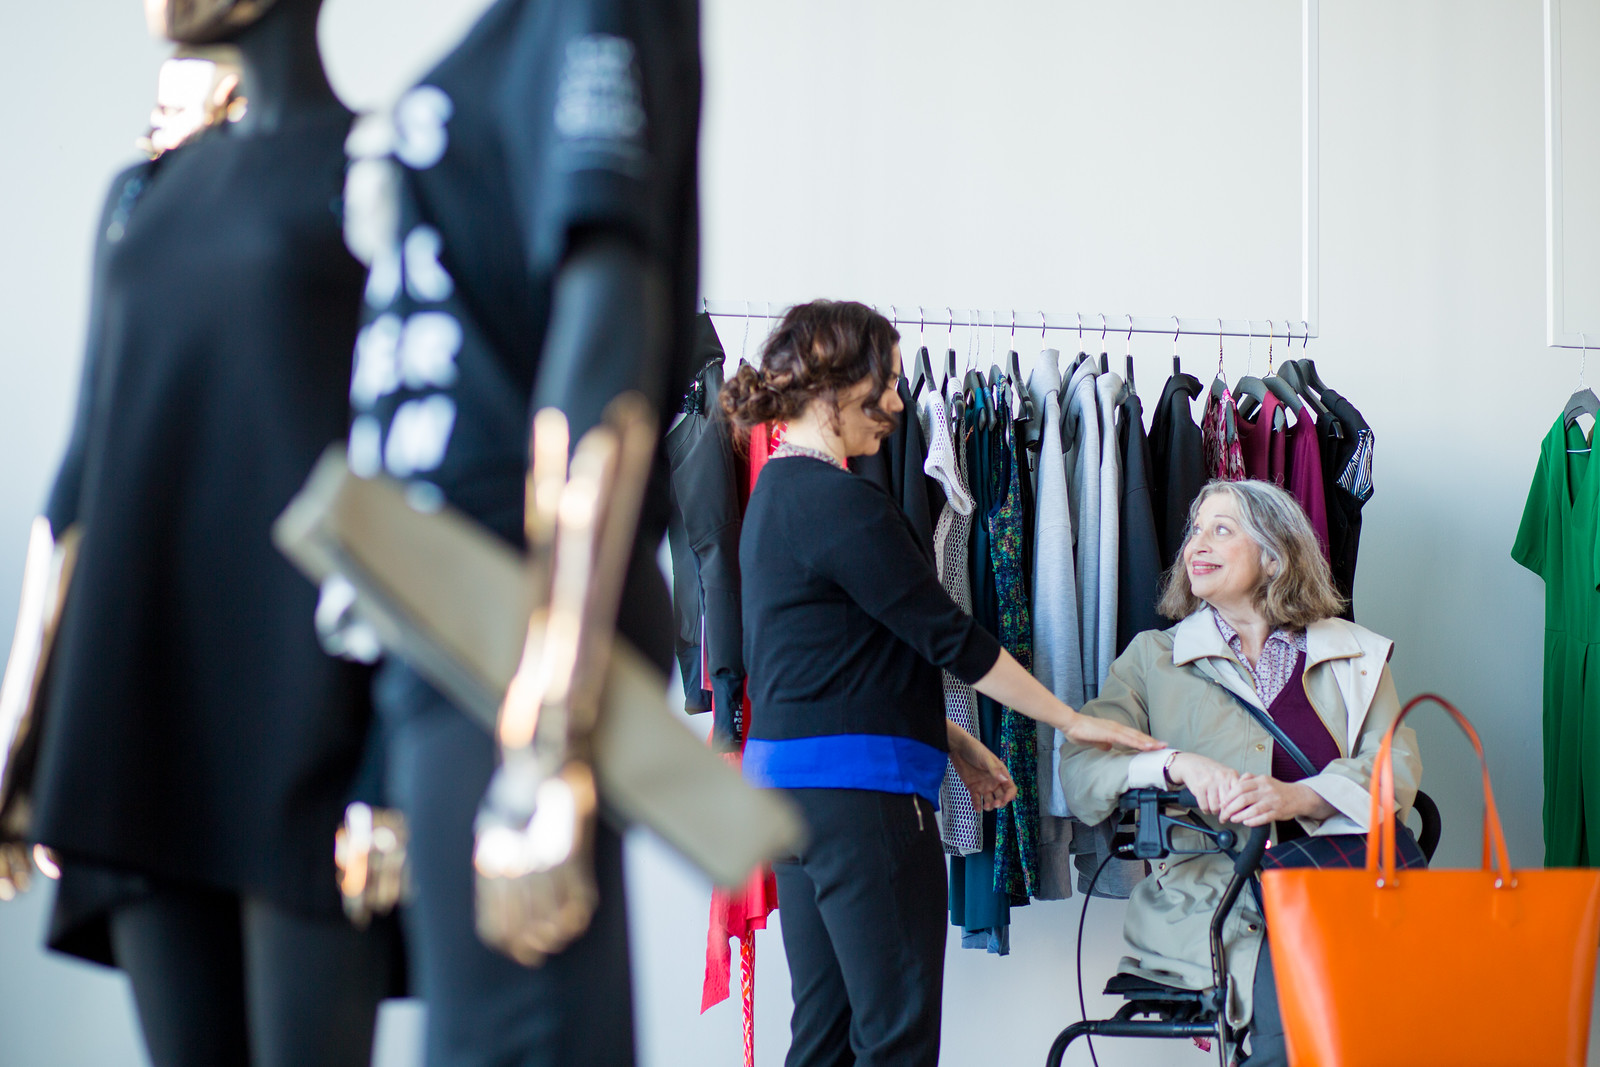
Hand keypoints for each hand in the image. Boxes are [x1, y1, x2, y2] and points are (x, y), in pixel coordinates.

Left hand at [947, 722, 1016, 810]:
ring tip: (985, 807)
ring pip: (990, 801)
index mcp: (1000, 773)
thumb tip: (1005, 780)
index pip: (1010, 788)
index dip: (1010, 796)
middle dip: (1000, 803)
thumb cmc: (975, 749)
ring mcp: (983, 785)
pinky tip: (977, 809)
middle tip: (994, 804)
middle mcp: (994, 781)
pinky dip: (977, 805)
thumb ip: (994, 770)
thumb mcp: (985, 759)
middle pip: (1001, 797)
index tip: (1004, 800)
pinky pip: (977, 800)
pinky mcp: (973, 788)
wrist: (958, 748)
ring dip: (989, 806)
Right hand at [1060, 711, 1164, 752]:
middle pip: (1138, 735)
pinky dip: (1139, 742)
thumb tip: (1108, 747)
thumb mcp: (1093, 740)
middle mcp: (1117, 727)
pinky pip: (1127, 739)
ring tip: (1160, 746)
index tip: (1154, 745)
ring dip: (1148, 742)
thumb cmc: (1079, 730)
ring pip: (1135, 736)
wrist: (1070, 723)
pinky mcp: (1110, 733)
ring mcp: (1114, 729)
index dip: (1144, 741)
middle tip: (1164, 746)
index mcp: (1113, 729)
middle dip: (1151, 741)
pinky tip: (1147, 746)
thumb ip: (1102, 743)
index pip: (1132, 736)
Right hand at [1168, 753, 1240, 815]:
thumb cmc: (1211, 772)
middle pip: (1227, 803)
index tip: (1236, 812)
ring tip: (1214, 810)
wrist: (1192, 764)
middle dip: (1225, 813)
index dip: (1237, 807)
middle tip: (1224, 816)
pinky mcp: (1199, 787)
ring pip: (1215, 807)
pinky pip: (1204, 806)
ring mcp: (1210, 782)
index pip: (1239, 795)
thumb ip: (1235, 787)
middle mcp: (1221, 777)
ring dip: (1214, 812)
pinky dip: (1206, 810)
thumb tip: (1241, 806)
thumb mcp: (1226, 774)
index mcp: (1231, 775)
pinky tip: (1207, 808)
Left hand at [1220, 774, 1334, 826]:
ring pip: (1253, 810)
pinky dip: (1253, 821)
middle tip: (1224, 815)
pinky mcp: (1278, 812)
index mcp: (1261, 780)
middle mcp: (1266, 790)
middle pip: (1244, 799)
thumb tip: (1234, 781)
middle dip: (1231, 808)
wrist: (1298, 796)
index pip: (1240, 787)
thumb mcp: (1263, 779)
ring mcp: (1273, 801)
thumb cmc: (1276, 789)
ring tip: (1233, 819)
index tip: (1222, 803)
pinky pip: (1263, 818)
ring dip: (1240, 816)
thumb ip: (1249, 779)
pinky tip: (1246, 822)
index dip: (1229, 796)